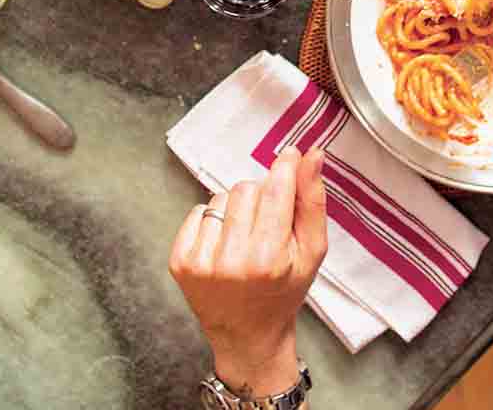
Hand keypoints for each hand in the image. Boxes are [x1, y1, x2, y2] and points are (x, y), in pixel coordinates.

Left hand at [169, 146, 327, 397]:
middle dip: (261, 196)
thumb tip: (312, 155)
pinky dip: (212, 222)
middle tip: (268, 224)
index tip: (290, 155)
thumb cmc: (284, 291)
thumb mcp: (312, 251)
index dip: (285, 166)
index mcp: (268, 259)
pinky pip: (197, 212)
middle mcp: (231, 261)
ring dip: (236, 209)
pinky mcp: (180, 262)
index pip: (275, 189)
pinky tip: (223, 245)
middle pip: (246, 188)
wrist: (249, 336)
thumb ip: (313, 201)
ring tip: (245, 238)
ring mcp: (201, 262)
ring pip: (221, 197)